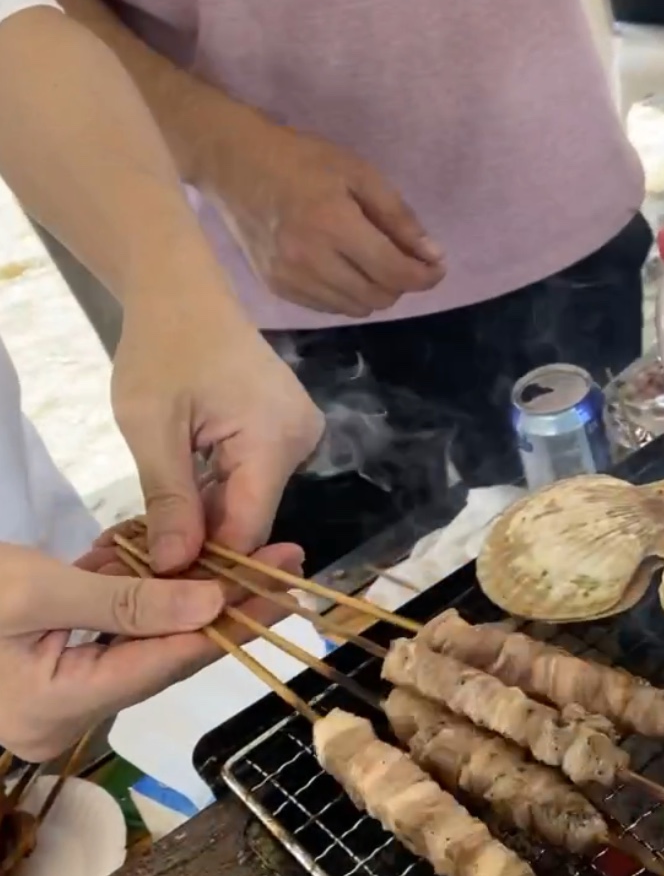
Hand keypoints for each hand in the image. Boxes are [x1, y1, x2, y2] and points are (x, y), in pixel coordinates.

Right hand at [0, 538, 302, 761]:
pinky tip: (180, 555)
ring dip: (188, 590)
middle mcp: (62, 709)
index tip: (281, 592)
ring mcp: (53, 684)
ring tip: (251, 555)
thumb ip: (126, 601)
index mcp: (56, 707)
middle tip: (283, 565)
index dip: (229, 627)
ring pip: (140, 632)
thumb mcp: (35, 590)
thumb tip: (212, 608)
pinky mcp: (47, 654)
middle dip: (221, 604)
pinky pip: (107, 622)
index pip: (165, 664)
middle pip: (161, 651)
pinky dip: (138, 586)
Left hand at [112, 294, 324, 571]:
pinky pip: (255, 480)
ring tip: (162, 525)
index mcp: (274, 440)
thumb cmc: (162, 349)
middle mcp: (302, 443)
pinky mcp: (290, 432)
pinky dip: (219, 493)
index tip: (159, 580)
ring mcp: (300, 436)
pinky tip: (186, 495)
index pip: (249, 528)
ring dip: (209, 517)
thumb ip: (168, 498)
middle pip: (254, 518)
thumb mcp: (150, 425)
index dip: (206, 562)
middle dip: (205, 541)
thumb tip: (174, 569)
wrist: (185, 295)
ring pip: (253, 502)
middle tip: (150, 553)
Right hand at [199, 112, 444, 316]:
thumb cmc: (301, 160)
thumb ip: (399, 217)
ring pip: (355, 308)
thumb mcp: (358, 174)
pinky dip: (346, 294)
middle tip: (403, 258)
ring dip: (374, 291)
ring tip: (371, 261)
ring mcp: (288, 278)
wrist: (233, 164)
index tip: (437, 267)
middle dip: (401, 283)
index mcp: (333, 225)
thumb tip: (432, 255)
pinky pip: (328, 308)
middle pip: (378, 297)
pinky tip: (343, 268)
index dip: (425, 276)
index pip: (394, 272)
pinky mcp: (275, 286)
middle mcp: (309, 260)